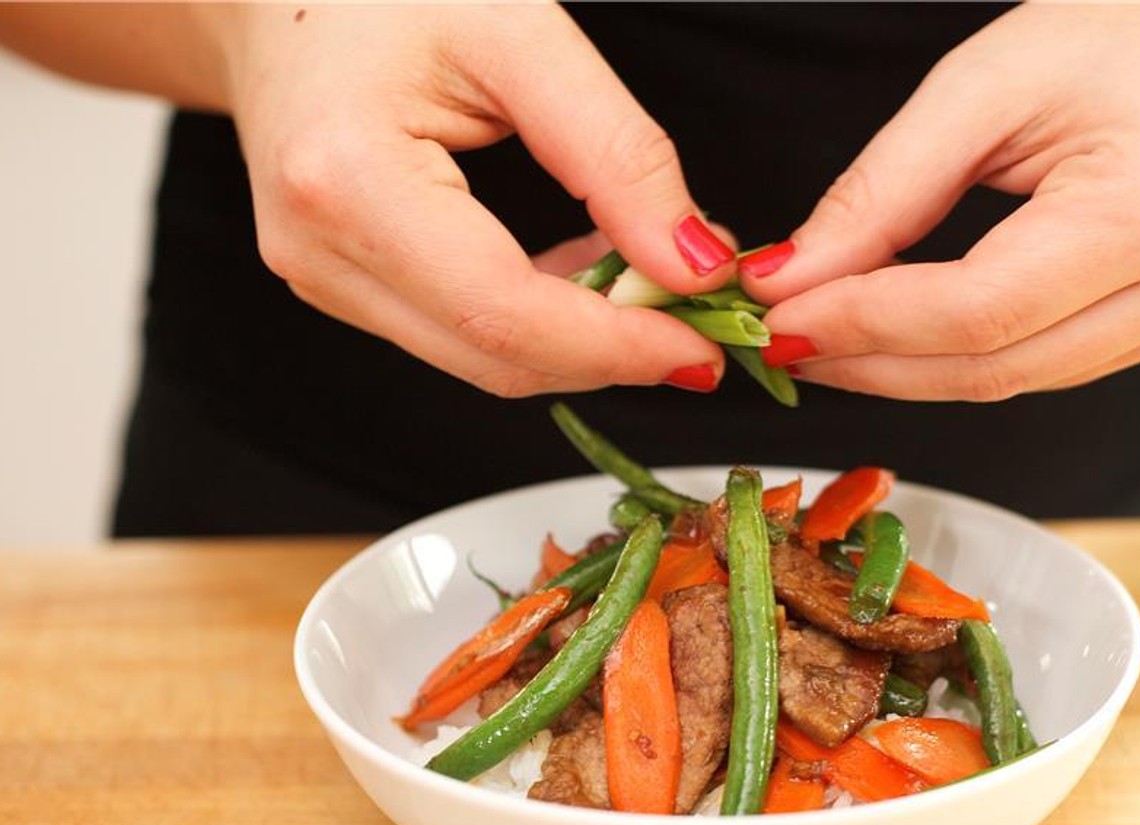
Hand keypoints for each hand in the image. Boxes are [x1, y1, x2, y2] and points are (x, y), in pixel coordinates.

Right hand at [217, 3, 732, 395]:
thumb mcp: (520, 33)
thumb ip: (616, 153)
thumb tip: (695, 267)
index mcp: (349, 181)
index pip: (505, 313)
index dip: (616, 346)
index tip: (703, 345)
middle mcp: (318, 252)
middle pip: (497, 357)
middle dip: (612, 354)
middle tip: (700, 316)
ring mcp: (322, 279)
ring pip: (483, 359)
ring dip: (582, 339)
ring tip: (649, 275)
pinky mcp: (342, 284)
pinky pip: (461, 334)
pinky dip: (541, 320)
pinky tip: (585, 268)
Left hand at [740, 3, 1139, 400]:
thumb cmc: (1118, 35)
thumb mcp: (984, 84)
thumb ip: (882, 191)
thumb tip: (787, 279)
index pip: (978, 310)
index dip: (866, 325)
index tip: (774, 317)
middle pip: (990, 367)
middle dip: (869, 363)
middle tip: (777, 341)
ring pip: (1007, 382)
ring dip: (899, 372)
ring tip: (817, 338)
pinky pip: (1033, 368)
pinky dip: (949, 360)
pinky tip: (889, 338)